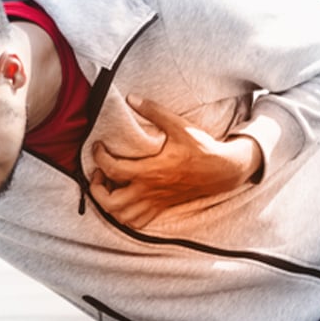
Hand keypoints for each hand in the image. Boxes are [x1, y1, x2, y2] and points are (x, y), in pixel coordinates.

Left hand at [89, 95, 262, 227]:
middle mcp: (150, 190)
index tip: (98, 146)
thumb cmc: (201, 148)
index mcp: (150, 171)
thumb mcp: (179, 125)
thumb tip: (132, 98)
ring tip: (108, 186)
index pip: (113, 170)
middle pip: (111, 203)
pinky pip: (137, 222)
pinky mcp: (161, 207)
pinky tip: (123, 199)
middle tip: (98, 172)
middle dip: (97, 190)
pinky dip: (124, 216)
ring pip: (122, 216)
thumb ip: (154, 111)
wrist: (222, 170)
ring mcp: (155, 201)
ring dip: (108, 204)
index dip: (99, 157)